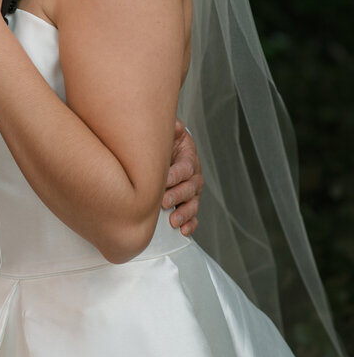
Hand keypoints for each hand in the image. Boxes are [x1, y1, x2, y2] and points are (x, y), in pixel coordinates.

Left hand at [162, 120, 202, 235]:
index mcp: (189, 159)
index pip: (186, 168)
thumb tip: (175, 126)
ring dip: (184, 213)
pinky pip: (193, 216)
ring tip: (174, 220)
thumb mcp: (170, 133)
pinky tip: (184, 231)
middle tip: (164, 201)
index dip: (176, 175)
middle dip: (177, 195)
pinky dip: (190, 224)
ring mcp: (192, 192)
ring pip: (192, 204)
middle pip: (190, 188)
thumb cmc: (165, 144)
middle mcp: (193, 177)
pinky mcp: (188, 204)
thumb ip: (173, 129)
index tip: (164, 180)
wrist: (165, 153)